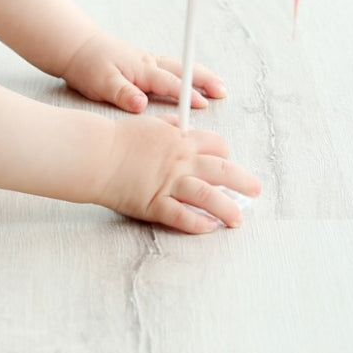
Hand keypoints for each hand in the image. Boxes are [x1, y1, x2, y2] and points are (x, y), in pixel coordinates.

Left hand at [61, 32, 225, 113]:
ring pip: (179, 68)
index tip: (204, 103)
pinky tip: (192, 79)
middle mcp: (148, 63)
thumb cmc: (88, 66)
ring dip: (199, 76)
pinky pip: (171, 67)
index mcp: (141, 69)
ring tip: (218, 86)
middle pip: (182, 71)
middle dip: (204, 80)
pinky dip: (186, 72)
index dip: (186, 94)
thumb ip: (122, 94)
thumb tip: (141, 104)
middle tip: (223, 90)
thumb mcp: (101, 83)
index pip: (168, 83)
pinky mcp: (143, 62)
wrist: (76, 47)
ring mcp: (147, 61)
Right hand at [96, 115, 260, 232]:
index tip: (229, 162)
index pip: (215, 145)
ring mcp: (170, 183)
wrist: (97, 154)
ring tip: (239, 219)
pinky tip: (210, 228)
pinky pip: (183, 216)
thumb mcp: (148, 124)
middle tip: (255, 189)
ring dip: (227, 208)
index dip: (225, 154)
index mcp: (179, 139)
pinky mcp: (156, 204)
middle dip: (243, 181)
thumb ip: (168, 125)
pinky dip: (198, 224)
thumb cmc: (118, 139)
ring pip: (208, 196)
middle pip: (221, 170)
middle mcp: (180, 161)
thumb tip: (181, 125)